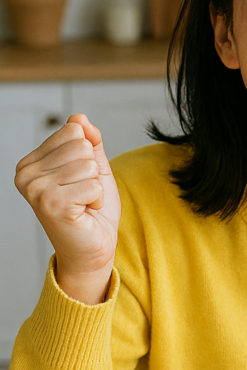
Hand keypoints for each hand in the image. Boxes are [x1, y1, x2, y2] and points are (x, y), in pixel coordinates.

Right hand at [15, 113, 120, 303]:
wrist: (91, 251)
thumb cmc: (92, 212)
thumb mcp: (94, 169)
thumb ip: (89, 142)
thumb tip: (80, 118)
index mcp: (31, 163)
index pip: (73, 130)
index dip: (88, 156)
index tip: (78, 181)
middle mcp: (26, 174)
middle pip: (80, 145)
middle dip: (92, 172)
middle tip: (83, 196)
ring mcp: (36, 190)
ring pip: (88, 165)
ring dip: (95, 188)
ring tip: (83, 205)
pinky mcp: (52, 205)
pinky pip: (93, 184)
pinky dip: (97, 200)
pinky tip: (84, 213)